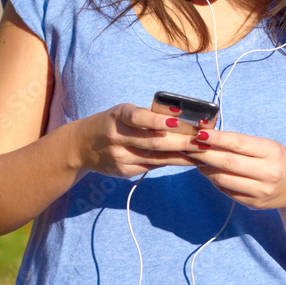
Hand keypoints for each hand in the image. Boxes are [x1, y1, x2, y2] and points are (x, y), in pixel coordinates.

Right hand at [75, 103, 201, 178]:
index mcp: (117, 116)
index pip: (138, 117)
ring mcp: (120, 157)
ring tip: (203, 153)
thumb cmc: (111, 123)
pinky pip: (152, 167)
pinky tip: (188, 161)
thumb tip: (181, 121)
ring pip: (157, 158)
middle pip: (154, 142)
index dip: (157, 120)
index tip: (178, 122)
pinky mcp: (124, 171)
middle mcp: (117, 137)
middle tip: (204, 141)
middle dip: (182, 142)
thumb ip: (146, 116)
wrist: (81, 146)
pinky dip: (172, 163)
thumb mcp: (122, 113)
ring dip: (183, 156)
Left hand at [184, 128, 285, 210]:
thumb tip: (211, 138)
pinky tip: (209, 172)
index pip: (238, 143)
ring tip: (196, 159)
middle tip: (188, 146)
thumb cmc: (281, 161)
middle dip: (204, 154)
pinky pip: (227, 191)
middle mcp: (267, 172)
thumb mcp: (269, 146)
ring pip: (223, 179)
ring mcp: (260, 191)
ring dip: (205, 168)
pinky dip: (215, 181)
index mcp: (271, 152)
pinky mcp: (252, 204)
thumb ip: (243, 143)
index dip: (216, 138)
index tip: (199, 133)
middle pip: (227, 163)